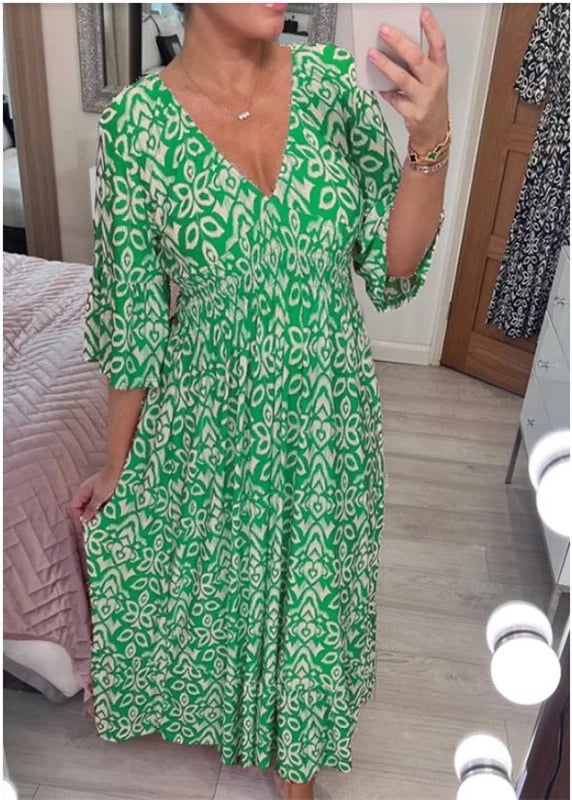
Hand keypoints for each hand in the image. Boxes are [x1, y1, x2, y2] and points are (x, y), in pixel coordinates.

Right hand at [71, 466, 121, 523]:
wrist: (118, 469)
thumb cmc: (108, 481)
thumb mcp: (99, 497)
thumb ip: (91, 508)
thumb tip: (84, 519)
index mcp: (82, 491)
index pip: (74, 505)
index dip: (79, 513)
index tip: (88, 519)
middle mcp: (87, 491)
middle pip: (83, 506)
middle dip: (89, 513)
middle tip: (97, 519)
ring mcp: (95, 490)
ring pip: (92, 504)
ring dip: (97, 509)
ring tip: (104, 514)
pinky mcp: (103, 490)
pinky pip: (100, 500)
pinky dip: (103, 505)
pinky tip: (109, 508)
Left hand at [367, 6, 448, 152]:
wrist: (434, 130)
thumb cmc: (430, 99)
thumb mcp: (432, 78)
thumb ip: (418, 63)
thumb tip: (395, 44)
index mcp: (440, 69)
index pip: (439, 44)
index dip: (431, 27)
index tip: (422, 13)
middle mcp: (434, 82)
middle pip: (417, 58)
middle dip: (399, 42)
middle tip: (384, 30)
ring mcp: (423, 98)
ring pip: (402, 79)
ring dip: (386, 65)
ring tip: (372, 54)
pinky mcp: (413, 113)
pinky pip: (394, 99)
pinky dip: (385, 91)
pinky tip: (377, 85)